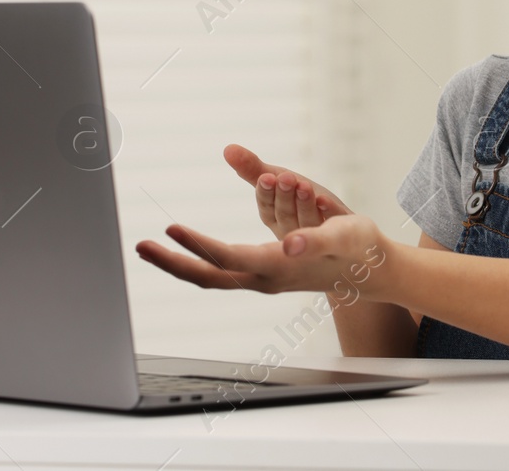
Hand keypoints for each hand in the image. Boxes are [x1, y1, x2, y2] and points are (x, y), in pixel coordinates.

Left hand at [135, 213, 392, 295]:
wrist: (368, 271)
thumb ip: (318, 237)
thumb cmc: (358, 248)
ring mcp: (260, 278)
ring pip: (210, 275)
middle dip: (173, 263)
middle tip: (140, 247)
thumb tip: (289, 244)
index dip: (199, 246)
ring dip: (179, 262)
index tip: (171, 229)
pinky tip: (182, 250)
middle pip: (208, 275)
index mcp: (279, 267)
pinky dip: (197, 260)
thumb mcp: (344, 235)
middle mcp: (263, 277)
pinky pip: (220, 271)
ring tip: (150, 247)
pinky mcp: (261, 272)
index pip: (227, 259)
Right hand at [224, 143, 352, 240]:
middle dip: (285, 196)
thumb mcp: (279, 180)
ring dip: (305, 204)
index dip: (266, 194)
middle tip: (287, 177)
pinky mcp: (340, 238)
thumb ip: (253, 168)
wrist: (343, 228)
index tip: (266, 177)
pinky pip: (335, 226)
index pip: (267, 209)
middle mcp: (293, 231)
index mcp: (276, 219)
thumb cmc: (302, 201)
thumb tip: (227, 148)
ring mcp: (315, 236)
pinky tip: (326, 201)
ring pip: (308, 222)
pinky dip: (330, 213)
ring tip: (305, 186)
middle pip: (286, 215)